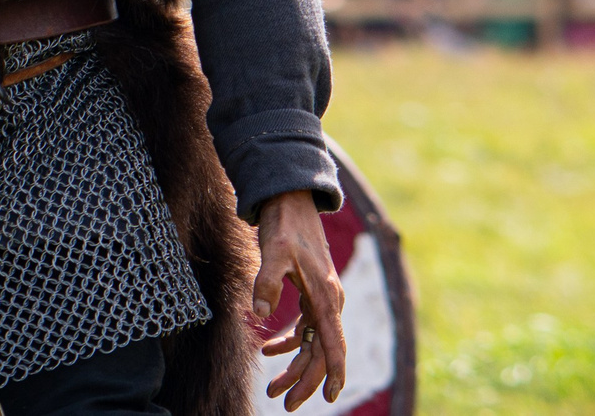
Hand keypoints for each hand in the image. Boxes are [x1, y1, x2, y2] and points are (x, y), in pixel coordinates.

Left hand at [253, 189, 346, 409]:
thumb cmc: (285, 224)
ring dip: (294, 366)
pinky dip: (289, 342)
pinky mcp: (311, 293)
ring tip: (273, 387)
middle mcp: (330, 301)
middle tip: (284, 402)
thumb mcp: (273, 251)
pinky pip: (305, 328)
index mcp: (326, 296)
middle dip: (304, 380)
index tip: (329, 397)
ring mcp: (321, 298)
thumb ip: (266, 282)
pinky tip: (268, 349)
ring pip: (313, 343)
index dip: (333, 373)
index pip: (333, 343)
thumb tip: (261, 315)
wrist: (291, 199)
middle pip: (321, 351)